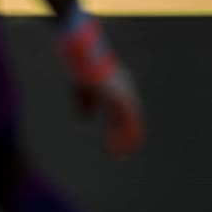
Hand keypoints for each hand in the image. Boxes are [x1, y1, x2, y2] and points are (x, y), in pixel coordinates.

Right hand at [58, 13, 143, 156]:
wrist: (85, 58)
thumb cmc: (81, 69)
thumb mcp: (81, 90)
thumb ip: (85, 104)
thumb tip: (86, 119)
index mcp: (117, 88)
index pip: (122, 111)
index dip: (117, 127)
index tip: (112, 139)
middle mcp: (125, 92)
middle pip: (130, 118)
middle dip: (125, 136)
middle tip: (120, 152)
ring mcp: (126, 95)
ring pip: (131, 123)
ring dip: (125, 139)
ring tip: (119, 154)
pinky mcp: (122, 100)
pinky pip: (128, 123)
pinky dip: (123, 136)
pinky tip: (116, 146)